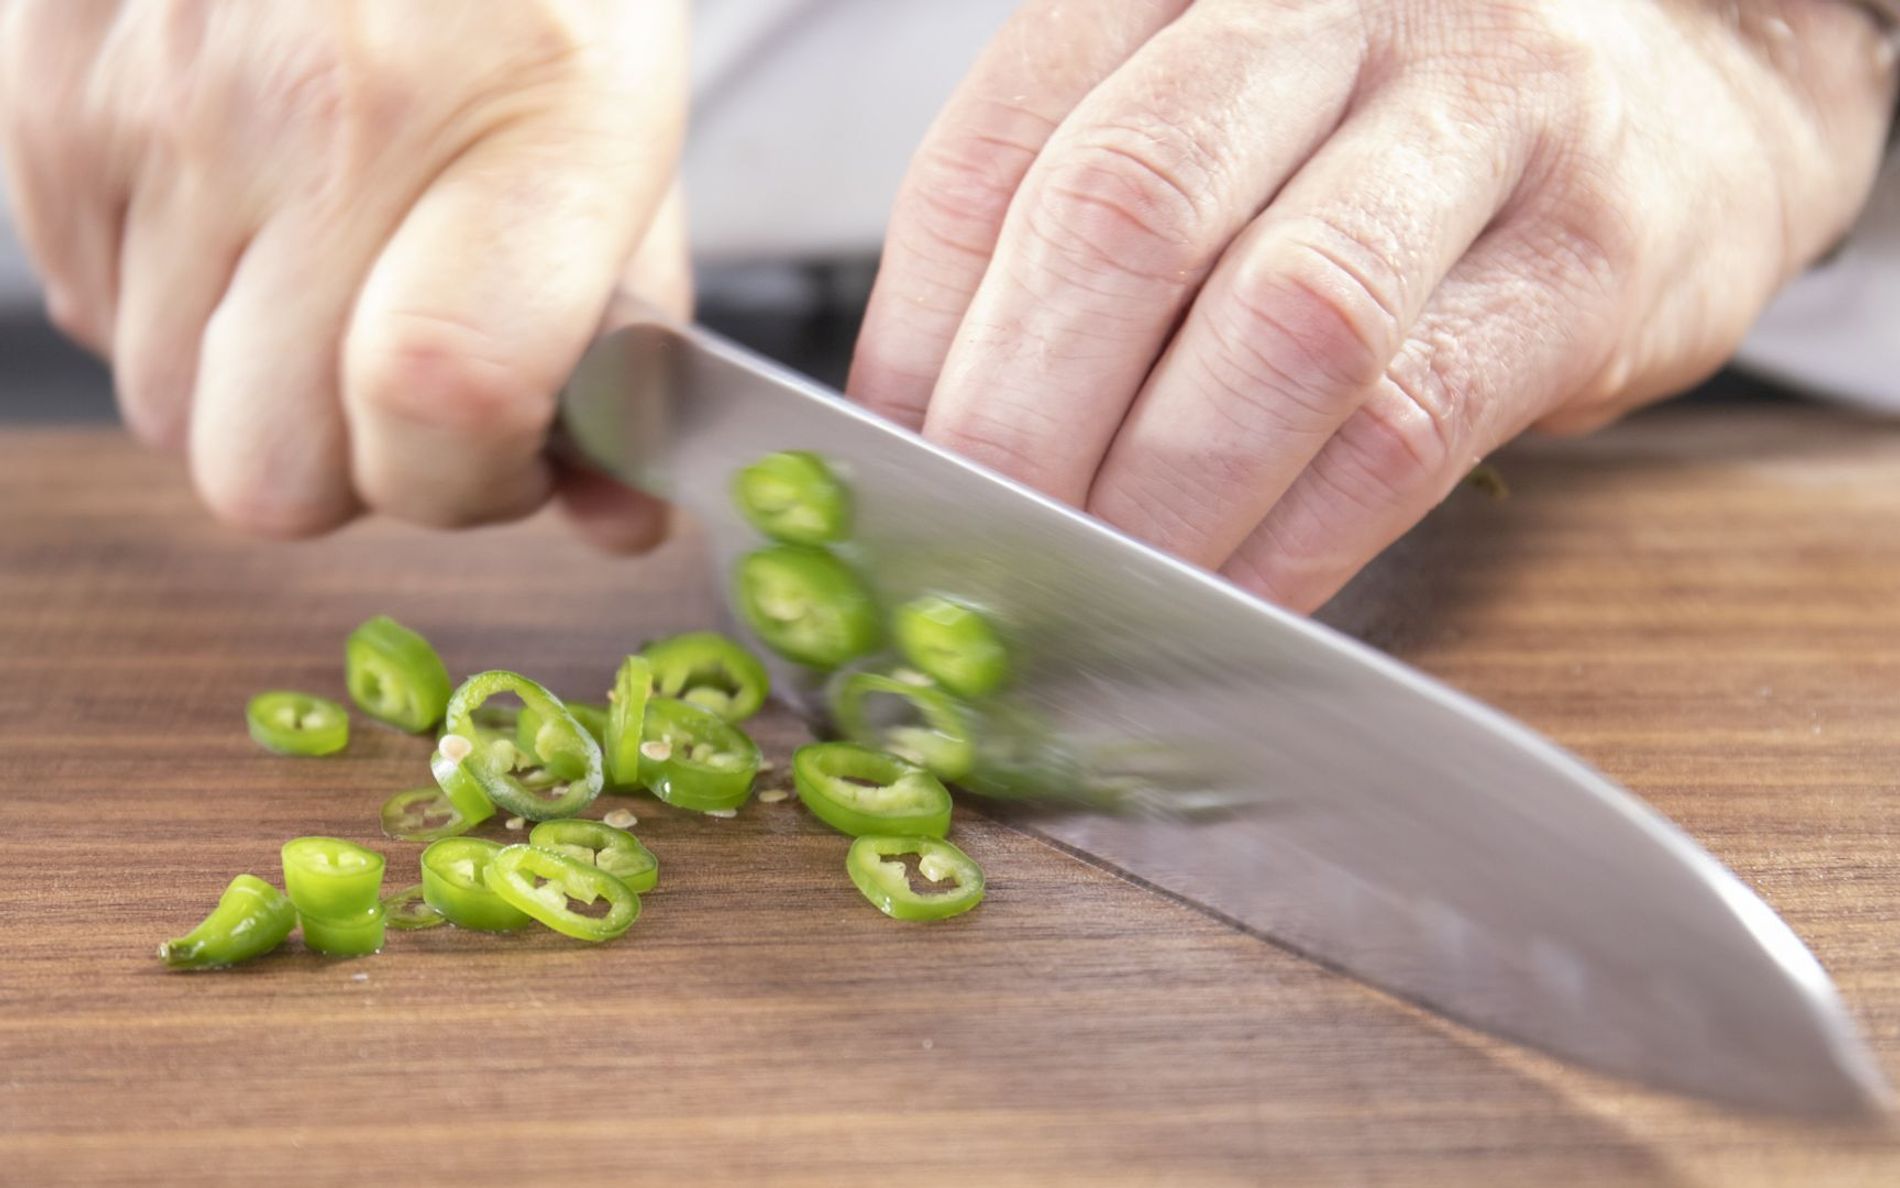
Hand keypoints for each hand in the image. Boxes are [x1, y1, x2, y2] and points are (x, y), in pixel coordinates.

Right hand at [0, 0, 687, 547]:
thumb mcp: (628, 145)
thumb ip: (628, 350)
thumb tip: (616, 523)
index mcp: (512, 139)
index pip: (436, 411)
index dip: (467, 482)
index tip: (503, 447)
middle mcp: (319, 125)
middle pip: (270, 474)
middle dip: (348, 464)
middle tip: (405, 375)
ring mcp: (160, 109)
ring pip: (165, 410)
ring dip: (252, 386)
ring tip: (325, 265)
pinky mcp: (48, 97)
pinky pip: (90, 307)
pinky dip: (170, 301)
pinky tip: (244, 209)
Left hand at [850, 0, 1897, 610]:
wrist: (1679, 91)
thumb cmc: (1399, 131)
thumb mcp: (1220, 120)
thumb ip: (1081, 233)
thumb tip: (928, 434)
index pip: (997, 151)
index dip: (922, 338)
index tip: (891, 471)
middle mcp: (1327, 9)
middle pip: (1122, 218)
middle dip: (1021, 423)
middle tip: (975, 555)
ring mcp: (1476, 115)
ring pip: (1278, 322)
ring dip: (1160, 497)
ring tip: (1096, 595)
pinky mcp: (1588, 256)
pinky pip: (1410, 423)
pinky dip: (1299, 538)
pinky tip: (1235, 603)